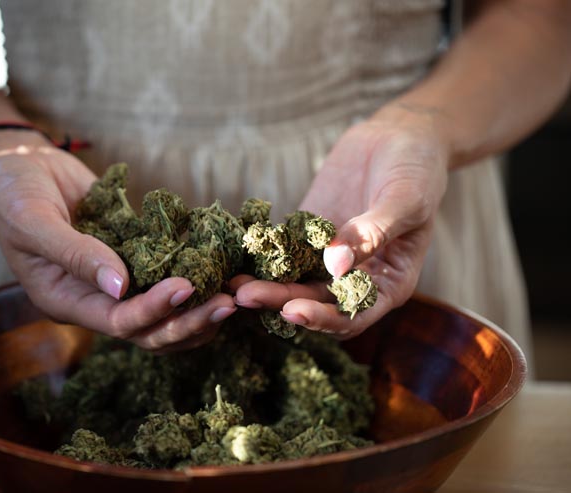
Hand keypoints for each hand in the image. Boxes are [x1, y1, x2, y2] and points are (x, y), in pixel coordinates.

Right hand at [0, 132, 235, 351]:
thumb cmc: (12, 194)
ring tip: (234, 294)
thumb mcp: (34, 222)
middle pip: (149, 329)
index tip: (185, 287)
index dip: (153, 310)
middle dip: (188, 320)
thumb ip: (75, 254)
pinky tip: (223, 267)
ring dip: (198, 307)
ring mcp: (116, 279)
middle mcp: (94, 299)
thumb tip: (120, 286)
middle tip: (227, 303)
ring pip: (164, 311)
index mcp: (66, 301)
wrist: (18, 164)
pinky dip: (194, 274)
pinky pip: (165, 273)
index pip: (117, 322)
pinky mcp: (132, 255)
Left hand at [232, 103, 449, 337]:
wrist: (400, 135)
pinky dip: (260, 253)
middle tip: (244, 295)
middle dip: (280, 300)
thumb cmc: (417, 169)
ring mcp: (328, 257)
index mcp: (389, 283)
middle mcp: (355, 278)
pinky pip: (281, 249)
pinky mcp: (307, 234)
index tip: (292, 311)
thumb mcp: (405, 200)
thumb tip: (336, 265)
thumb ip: (372, 232)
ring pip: (293, 280)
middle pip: (314, 302)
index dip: (323, 319)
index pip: (352, 316)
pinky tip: (235, 251)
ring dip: (264, 283)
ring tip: (231, 281)